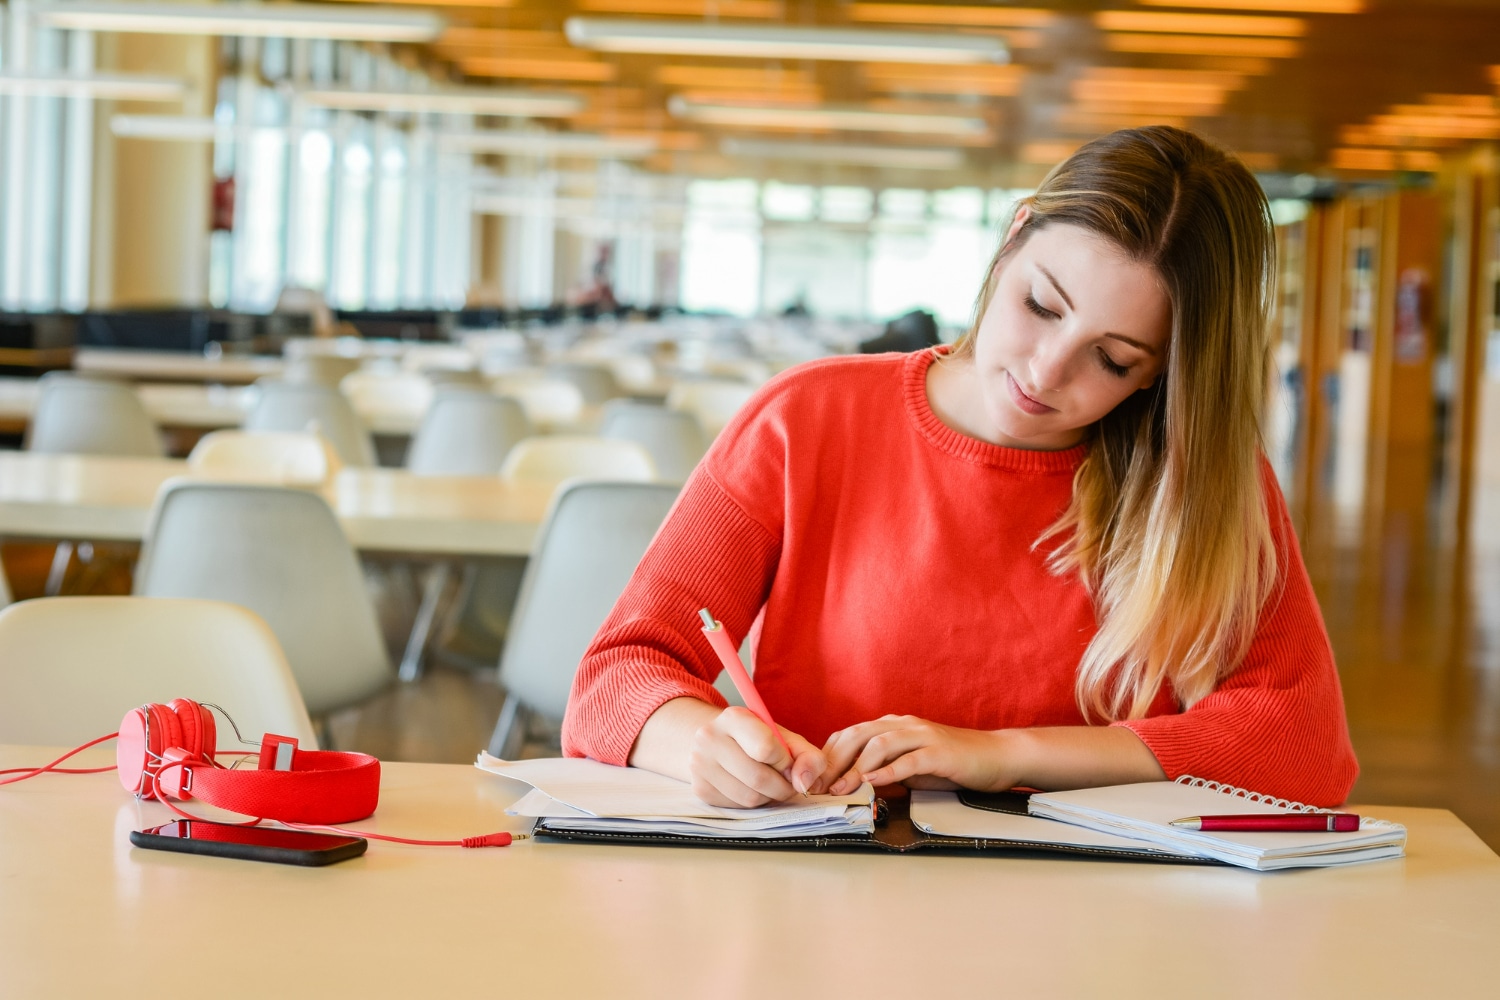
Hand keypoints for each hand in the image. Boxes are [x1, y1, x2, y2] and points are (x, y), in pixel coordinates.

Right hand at [688, 707, 828, 807]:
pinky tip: (751, 788)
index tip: (787, 761)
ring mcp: (700, 764)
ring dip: (768, 797)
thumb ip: (808, 757)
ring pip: (749, 798)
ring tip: (769, 784)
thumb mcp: (785, 738)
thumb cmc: (756, 739)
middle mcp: (710, 737)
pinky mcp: (699, 788)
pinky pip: (737, 807)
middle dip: (782, 787)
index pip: (765, 748)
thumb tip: (805, 784)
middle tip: (787, 782)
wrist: (717, 742)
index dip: (784, 761)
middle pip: (758, 778)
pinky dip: (752, 803)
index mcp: (734, 717)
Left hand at [820, 715, 1017, 794]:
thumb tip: (850, 785)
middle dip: (833, 762)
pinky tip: (874, 783)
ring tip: (841, 788)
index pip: (849, 736)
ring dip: (855, 768)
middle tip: (817, 787)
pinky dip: (889, 771)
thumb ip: (883, 769)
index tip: (811, 780)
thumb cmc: (952, 764)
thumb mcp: (910, 766)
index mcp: (892, 726)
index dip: (826, 757)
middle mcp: (903, 725)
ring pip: (879, 745)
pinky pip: (909, 759)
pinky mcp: (939, 752)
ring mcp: (922, 735)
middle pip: (857, 736)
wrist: (996, 756)